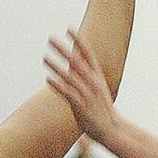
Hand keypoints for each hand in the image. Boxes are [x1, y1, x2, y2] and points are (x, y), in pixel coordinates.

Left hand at [45, 29, 121, 145]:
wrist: (113, 130)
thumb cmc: (102, 110)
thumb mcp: (98, 89)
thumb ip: (86, 76)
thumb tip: (75, 64)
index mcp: (98, 76)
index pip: (88, 54)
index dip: (79, 40)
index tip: (69, 28)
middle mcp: (93, 83)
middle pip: (77, 61)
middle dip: (63, 48)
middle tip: (50, 37)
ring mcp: (87, 94)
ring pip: (70, 76)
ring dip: (56, 66)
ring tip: (44, 56)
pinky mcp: (81, 106)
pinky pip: (68, 93)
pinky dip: (58, 85)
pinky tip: (48, 79)